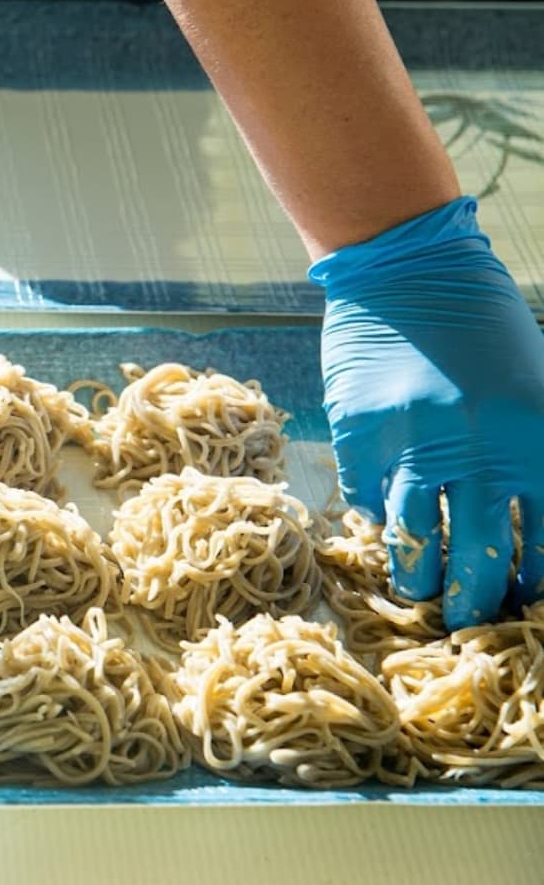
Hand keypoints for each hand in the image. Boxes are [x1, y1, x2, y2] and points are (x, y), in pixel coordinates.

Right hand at [310, 197, 543, 625]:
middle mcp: (478, 450)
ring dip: (418, 578)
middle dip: (473, 603)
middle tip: (465, 617)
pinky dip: (376, 520)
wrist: (408, 268)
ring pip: (414, 544)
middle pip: (478, 561)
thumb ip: (532, 457)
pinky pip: (366, 502)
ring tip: (420, 590)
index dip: (530, 589)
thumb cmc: (484, 327)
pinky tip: (385, 524)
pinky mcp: (358, 437)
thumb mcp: (537, 388)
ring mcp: (412, 445)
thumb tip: (526, 537)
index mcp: (537, 440)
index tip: (517, 603)